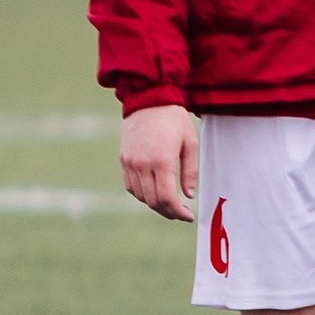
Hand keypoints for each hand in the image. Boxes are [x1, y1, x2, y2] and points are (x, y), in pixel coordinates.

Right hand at [120, 104, 198, 220]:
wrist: (148, 99)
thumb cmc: (174, 119)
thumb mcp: (190, 143)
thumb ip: (190, 171)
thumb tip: (188, 195)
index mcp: (161, 160)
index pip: (166, 198)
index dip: (177, 212)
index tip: (188, 216)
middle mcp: (142, 164)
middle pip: (152, 201)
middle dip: (168, 212)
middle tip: (181, 213)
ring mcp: (130, 162)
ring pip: (140, 196)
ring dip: (155, 204)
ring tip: (170, 203)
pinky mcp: (124, 159)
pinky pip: (130, 186)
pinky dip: (142, 194)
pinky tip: (154, 192)